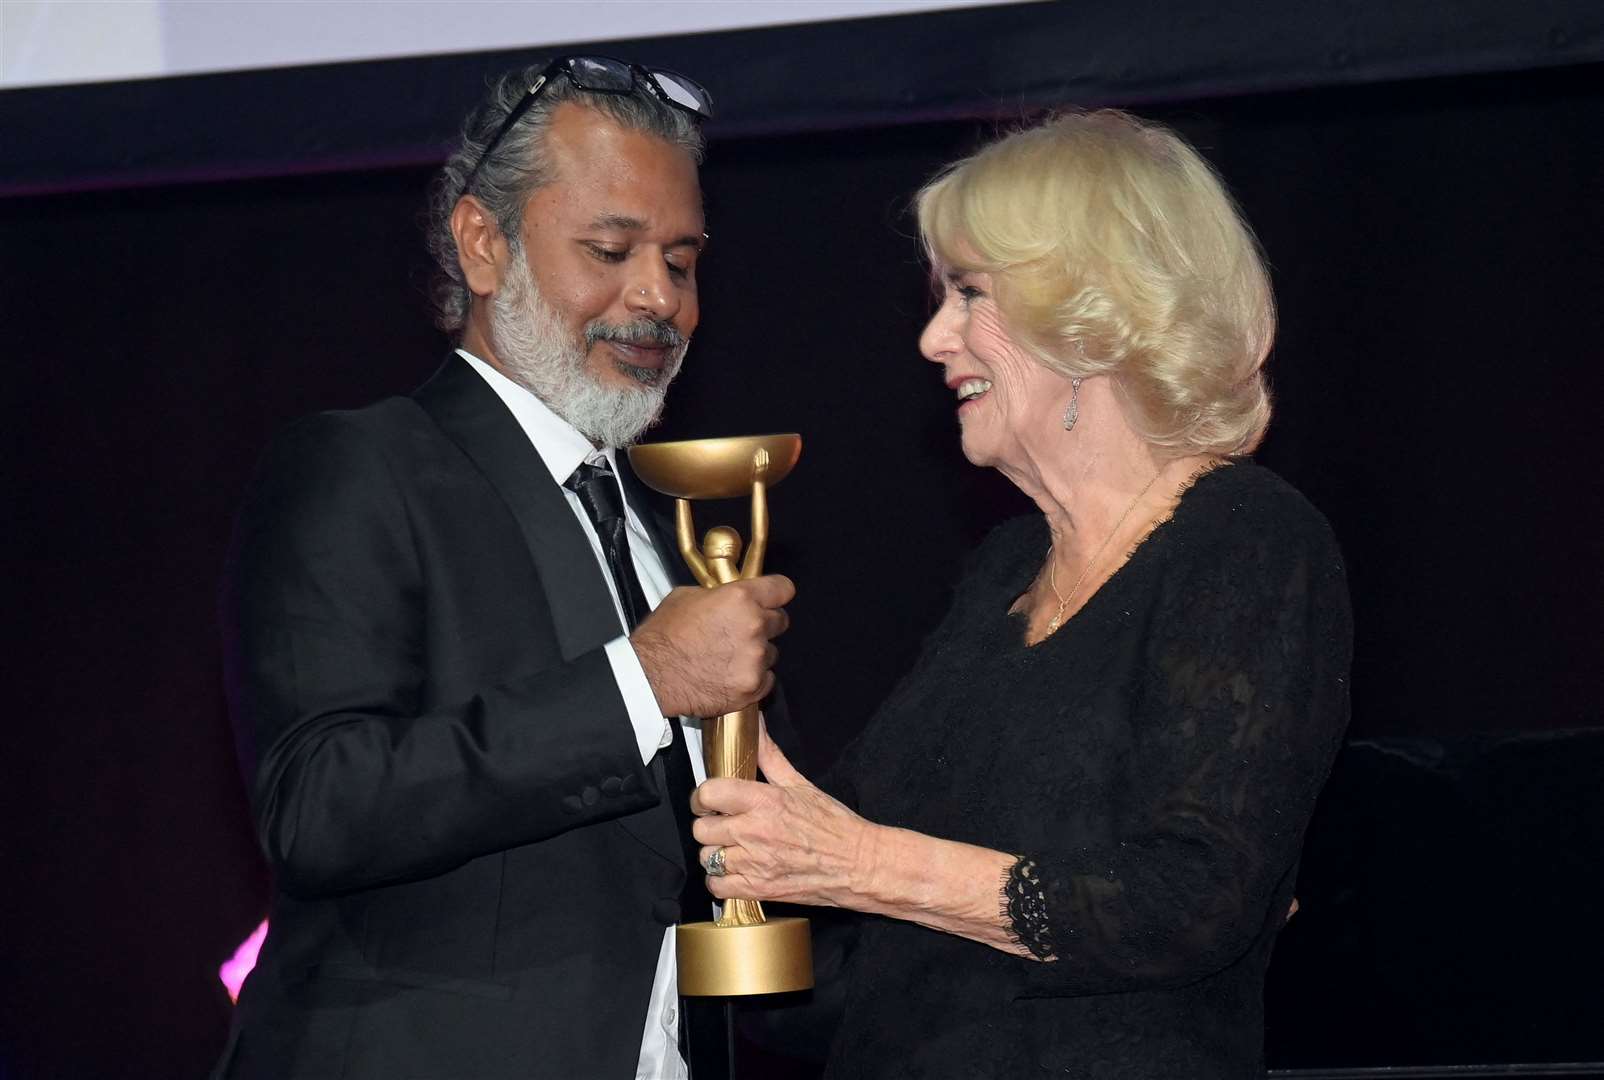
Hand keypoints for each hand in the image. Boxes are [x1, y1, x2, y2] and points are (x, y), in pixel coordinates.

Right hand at [632, 575, 793, 717]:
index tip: (773, 598)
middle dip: (764, 624)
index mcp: (740, 598)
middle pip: (781, 621)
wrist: (650, 677)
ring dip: (756, 653)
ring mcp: (755, 660)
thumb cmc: (663, 635)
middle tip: (741, 631)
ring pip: (772, 652)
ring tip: (728, 657)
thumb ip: (718, 595)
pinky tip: (729, 675)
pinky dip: (753, 678)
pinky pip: (766, 679)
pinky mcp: (752, 688)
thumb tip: (729, 596)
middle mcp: (754, 627)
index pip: (782, 589)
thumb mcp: (687, 597)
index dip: (777, 592)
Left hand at [690, 723, 875, 907]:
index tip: (709, 800)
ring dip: (716, 853)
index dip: (703, 796)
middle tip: (724, 824)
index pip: (708, 793)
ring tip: (733, 848)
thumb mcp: (800, 784)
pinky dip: (721, 881)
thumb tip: (756, 728)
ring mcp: (754, 863)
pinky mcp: (757, 889)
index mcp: (764, 801)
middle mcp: (754, 831)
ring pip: (707, 857)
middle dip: (710, 824)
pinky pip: (716, 886)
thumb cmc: (834, 825)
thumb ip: (769, 756)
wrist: (857, 864)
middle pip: (701, 828)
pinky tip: (736, 871)